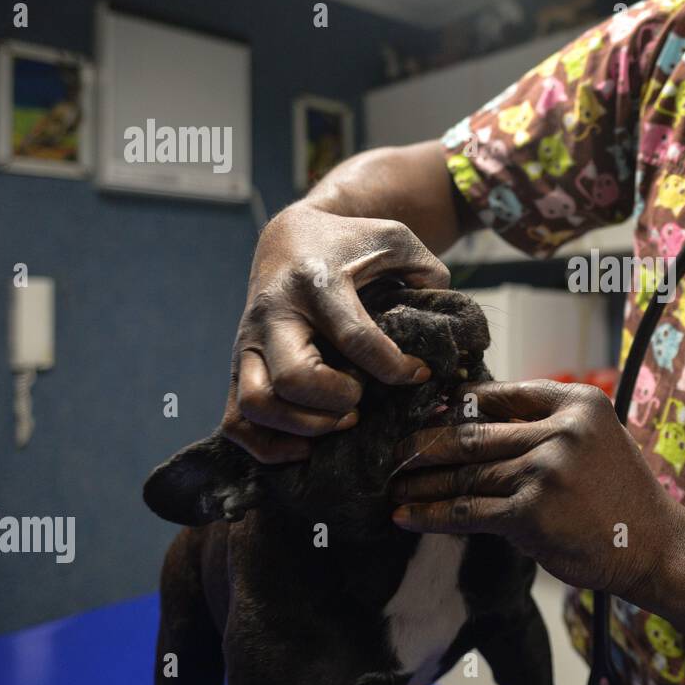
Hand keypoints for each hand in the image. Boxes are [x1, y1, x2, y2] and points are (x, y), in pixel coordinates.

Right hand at [223, 202, 449, 462]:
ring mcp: (248, 343)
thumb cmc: (349, 242)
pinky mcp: (238, 365)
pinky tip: (308, 446)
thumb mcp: (394, 238)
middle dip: (338, 401)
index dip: (394, 367)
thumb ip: (427, 271)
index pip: (355, 338)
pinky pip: (236, 421)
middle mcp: (275, 315)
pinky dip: (268, 446)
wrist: (288, 237)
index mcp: (317, 283)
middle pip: (295, 378)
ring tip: (341, 421)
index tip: (420, 374)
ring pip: (256, 405)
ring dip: (304, 426)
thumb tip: (447, 325)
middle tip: (362, 400)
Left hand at [390, 380, 684, 596]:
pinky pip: (468, 512)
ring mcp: (545, 471)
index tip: (425, 413)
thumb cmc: (617, 491)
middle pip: (473, 432)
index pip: (499, 395)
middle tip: (391, 449)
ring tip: (392, 484)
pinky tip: (406, 515)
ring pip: (465, 473)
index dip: (455, 405)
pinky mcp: (531, 514)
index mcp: (576, 402)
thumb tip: (470, 413)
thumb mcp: (594, 437)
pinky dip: (431, 515)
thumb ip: (544, 423)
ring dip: (421, 481)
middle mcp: (561, 430)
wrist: (653, 544)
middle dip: (425, 443)